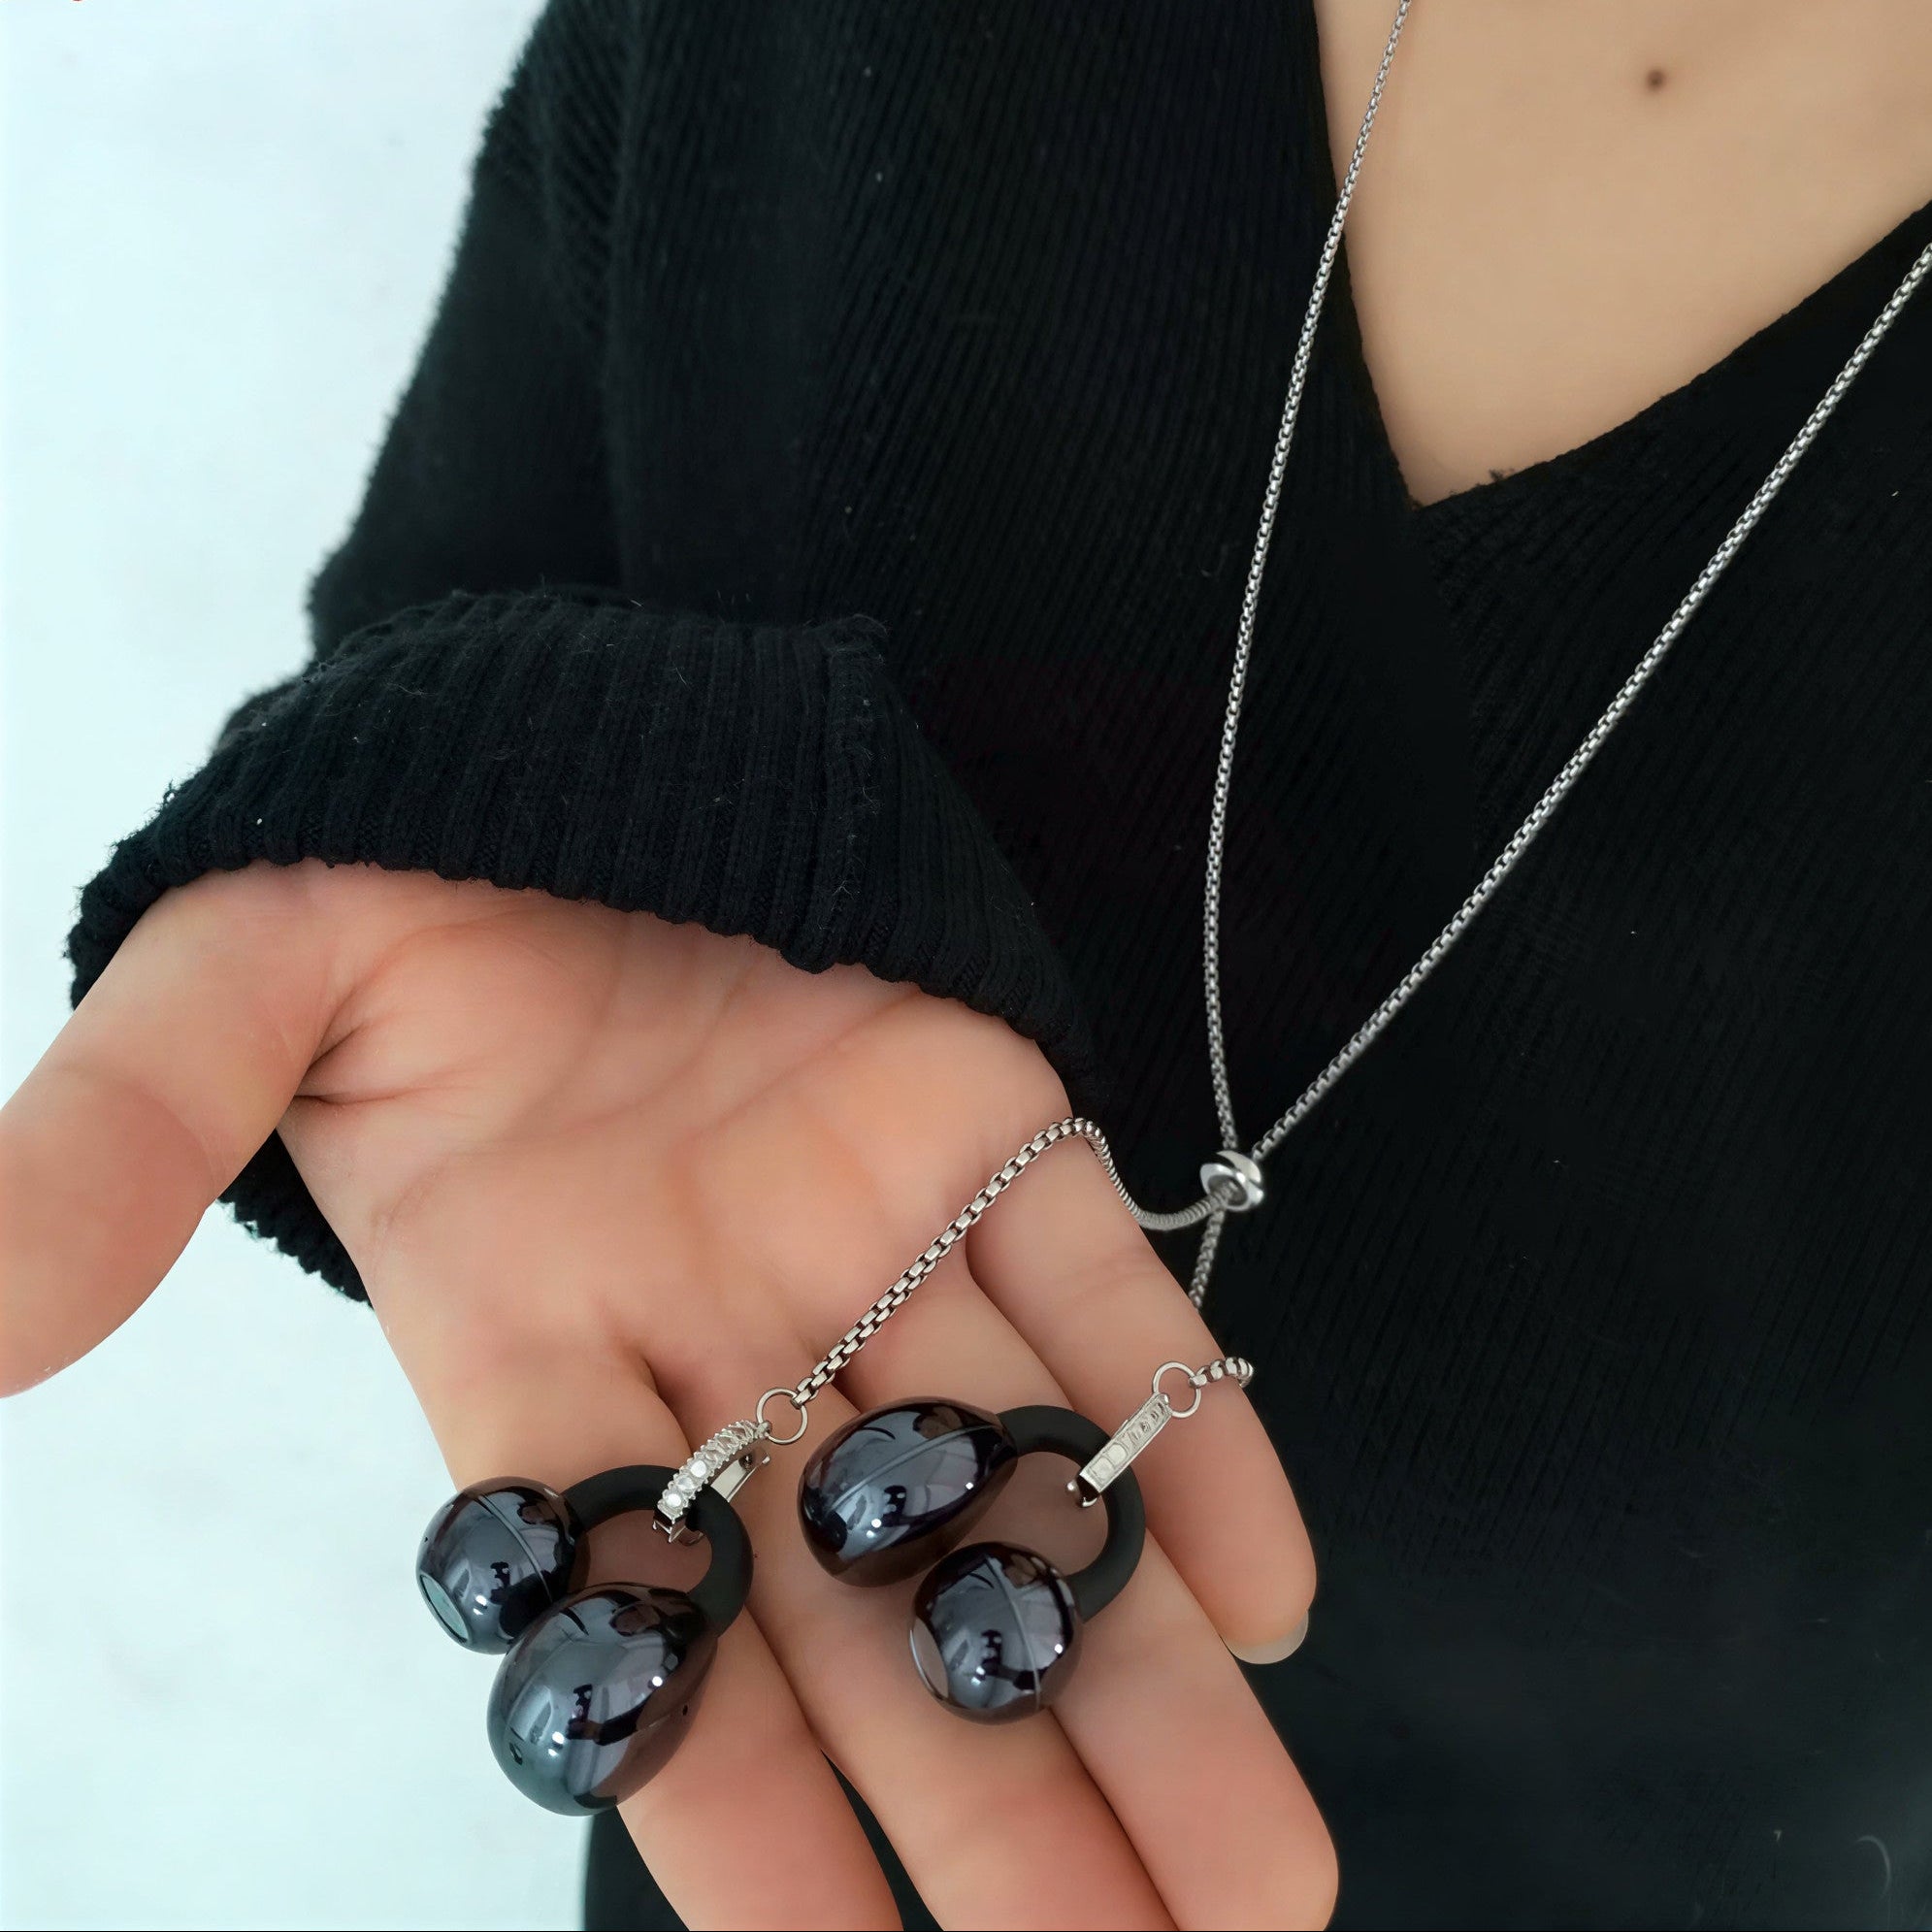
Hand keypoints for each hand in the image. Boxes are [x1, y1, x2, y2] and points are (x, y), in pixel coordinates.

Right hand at [1, 859, 1329, 1929]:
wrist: (561, 731)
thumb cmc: (389, 865)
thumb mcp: (228, 993)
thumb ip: (113, 1147)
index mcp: (535, 1360)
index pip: (645, 1643)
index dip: (743, 1833)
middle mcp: (726, 1348)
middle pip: (869, 1625)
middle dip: (1002, 1816)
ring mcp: (872, 1238)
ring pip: (1010, 1492)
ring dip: (1132, 1678)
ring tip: (1257, 1880)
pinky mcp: (983, 1121)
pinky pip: (1099, 1293)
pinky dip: (1184, 1431)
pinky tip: (1266, 1590)